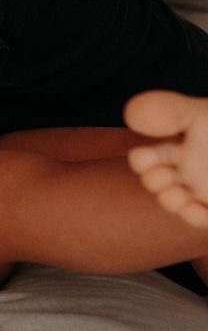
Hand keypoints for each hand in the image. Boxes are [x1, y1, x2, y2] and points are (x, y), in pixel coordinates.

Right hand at [126, 90, 207, 226]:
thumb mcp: (203, 117)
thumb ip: (171, 111)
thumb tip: (130, 113)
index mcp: (183, 151)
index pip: (150, 157)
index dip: (141, 160)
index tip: (141, 157)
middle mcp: (190, 174)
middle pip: (158, 182)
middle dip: (152, 181)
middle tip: (160, 177)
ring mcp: (205, 194)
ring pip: (176, 203)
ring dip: (169, 201)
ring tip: (176, 194)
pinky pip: (203, 219)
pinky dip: (195, 217)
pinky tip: (196, 208)